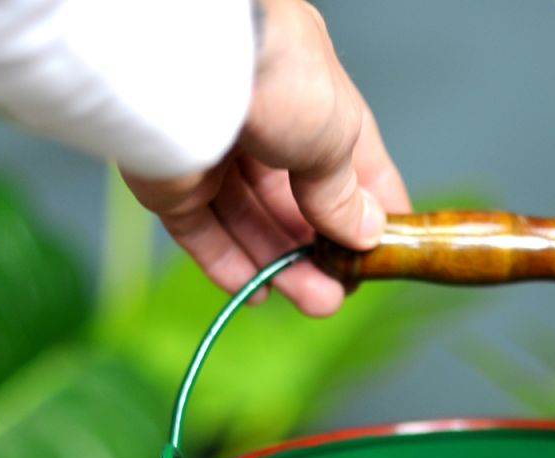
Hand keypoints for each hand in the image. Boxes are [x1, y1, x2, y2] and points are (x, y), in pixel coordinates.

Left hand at [122, 0, 408, 316]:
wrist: (187, 60)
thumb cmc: (276, 74)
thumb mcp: (335, 138)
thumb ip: (345, 193)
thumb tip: (365, 232)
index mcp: (306, 89)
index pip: (344, 157)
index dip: (367, 207)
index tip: (385, 250)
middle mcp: (258, 115)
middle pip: (291, 200)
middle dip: (319, 250)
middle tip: (341, 290)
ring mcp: (211, 147)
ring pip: (248, 222)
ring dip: (282, 265)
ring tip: (315, 301)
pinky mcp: (170, 178)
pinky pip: (201, 231)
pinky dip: (228, 264)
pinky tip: (256, 291)